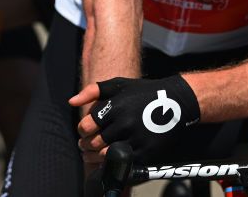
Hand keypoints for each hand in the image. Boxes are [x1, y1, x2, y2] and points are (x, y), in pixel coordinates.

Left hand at [70, 76, 200, 163]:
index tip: (85, 130)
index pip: (87, 126)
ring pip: (106, 155)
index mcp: (116, 106)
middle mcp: (126, 123)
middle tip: (85, 145)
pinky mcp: (147, 152)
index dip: (82, 130)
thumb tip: (71, 102)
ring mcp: (137, 138)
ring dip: (95, 157)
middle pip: (95, 143)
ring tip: (92, 153)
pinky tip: (111, 156)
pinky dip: (114, 162)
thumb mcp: (119, 85)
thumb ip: (93, 90)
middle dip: (86, 145)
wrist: (176, 102)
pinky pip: (124, 163)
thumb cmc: (143, 92)